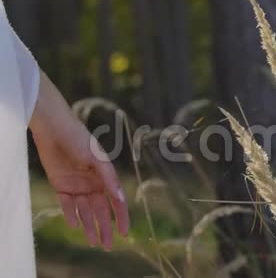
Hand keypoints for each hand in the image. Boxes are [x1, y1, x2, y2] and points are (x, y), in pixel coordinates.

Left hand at [30, 72, 128, 250]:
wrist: (54, 128)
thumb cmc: (79, 139)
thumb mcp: (97, 158)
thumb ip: (108, 178)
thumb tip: (120, 198)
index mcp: (106, 176)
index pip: (116, 202)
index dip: (120, 217)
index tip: (123, 233)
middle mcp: (94, 183)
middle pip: (101, 211)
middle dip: (104, 228)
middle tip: (107, 246)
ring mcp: (78, 185)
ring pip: (85, 211)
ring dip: (88, 226)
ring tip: (92, 242)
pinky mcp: (61, 186)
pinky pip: (68, 205)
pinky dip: (71, 215)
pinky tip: (75, 225)